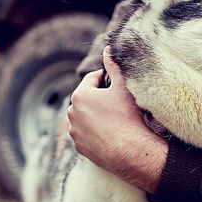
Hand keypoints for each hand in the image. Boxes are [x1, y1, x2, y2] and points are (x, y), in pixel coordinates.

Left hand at [66, 48, 167, 192]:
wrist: (129, 151)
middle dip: (99, 97)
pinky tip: (108, 132)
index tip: (115, 84)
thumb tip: (108, 49)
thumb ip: (113, 66)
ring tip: (113, 118)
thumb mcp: (122, 87)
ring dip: (95, 114)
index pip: (92, 78)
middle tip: (116, 102)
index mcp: (80, 95)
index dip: (105, 79)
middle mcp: (71, 113)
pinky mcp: (79, 146)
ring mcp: (74, 131)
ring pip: (84, 116)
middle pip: (86, 98)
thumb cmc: (127, 117)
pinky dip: (93, 131)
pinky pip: (85, 133)